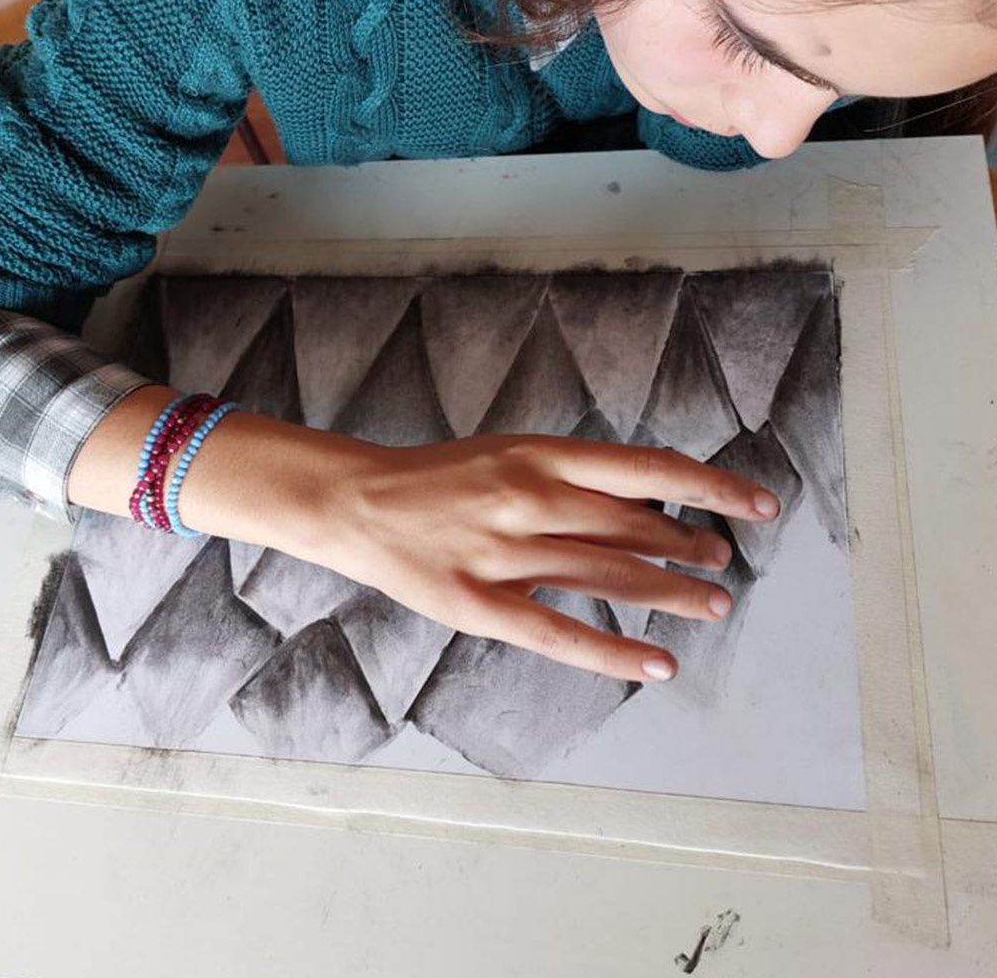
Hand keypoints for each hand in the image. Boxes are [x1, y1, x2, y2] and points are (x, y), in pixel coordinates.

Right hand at [320, 435, 779, 682]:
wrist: (359, 502)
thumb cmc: (440, 476)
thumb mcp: (511, 453)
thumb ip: (574, 478)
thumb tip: (648, 504)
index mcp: (542, 455)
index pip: (651, 471)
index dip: (713, 488)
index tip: (758, 505)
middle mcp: (533, 499)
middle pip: (638, 528)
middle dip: (692, 547)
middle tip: (723, 562)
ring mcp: (507, 555)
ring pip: (611, 579)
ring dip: (672, 594)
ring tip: (713, 604)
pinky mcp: (481, 606)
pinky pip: (560, 634)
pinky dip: (615, 651)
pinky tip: (658, 663)